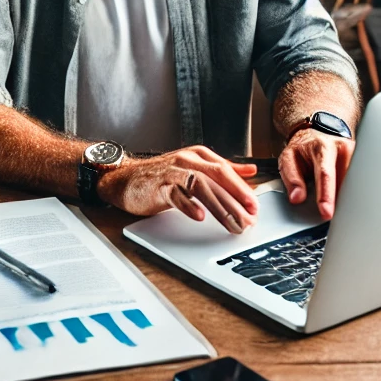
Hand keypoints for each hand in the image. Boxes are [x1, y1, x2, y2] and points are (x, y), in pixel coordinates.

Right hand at [97, 145, 258, 233]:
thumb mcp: (194, 168)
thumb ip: (221, 169)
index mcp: (198, 155)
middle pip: (217, 178)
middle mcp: (187, 160)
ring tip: (232, 224)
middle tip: (249, 219)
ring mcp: (172, 172)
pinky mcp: (158, 186)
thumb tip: (250, 171)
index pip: (226, 170)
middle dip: (236, 200)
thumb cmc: (161, 176)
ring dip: (219, 207)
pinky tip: (199, 216)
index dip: (242, 189)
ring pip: (201, 187)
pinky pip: (176, 194)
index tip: (255, 207)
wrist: (125, 178)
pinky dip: (188, 205)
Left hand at [278, 129, 353, 220]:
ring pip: (356, 183)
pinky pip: (359, 182)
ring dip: (348, 199)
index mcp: (322, 148)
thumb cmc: (303, 147)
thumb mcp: (288, 158)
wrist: (316, 133)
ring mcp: (356, 155)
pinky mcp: (362, 161)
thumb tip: (297, 198)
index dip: (327, 195)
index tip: (327, 212)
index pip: (325, 174)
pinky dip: (352, 194)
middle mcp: (343, 149)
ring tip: (341, 209)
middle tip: (334, 216)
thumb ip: (292, 178)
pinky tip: (347, 200)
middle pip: (346, 181)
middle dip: (341, 201)